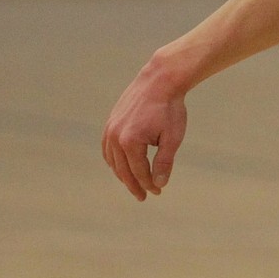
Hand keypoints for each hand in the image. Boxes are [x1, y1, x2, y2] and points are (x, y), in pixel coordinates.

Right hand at [101, 64, 187, 200]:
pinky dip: (113, 160)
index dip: (148, 184)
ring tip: (134, 184)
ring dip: (122, 174)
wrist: (159, 81)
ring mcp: (110, 129)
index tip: (158, 192)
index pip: (138, 172)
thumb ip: (164, 162)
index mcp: (130, 142)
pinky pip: (106, 148)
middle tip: (144, 196)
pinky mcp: (110, 122)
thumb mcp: (172, 138)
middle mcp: (115, 136)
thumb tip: (158, 184)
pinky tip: (121, 166)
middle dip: (134, 184)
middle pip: (123, 169)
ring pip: (112, 160)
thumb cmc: (169, 109)